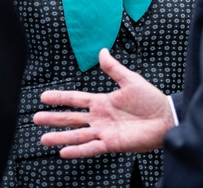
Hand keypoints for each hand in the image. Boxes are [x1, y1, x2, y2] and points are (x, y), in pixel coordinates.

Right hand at [33, 49, 174, 157]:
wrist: (166, 118)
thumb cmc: (152, 100)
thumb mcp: (131, 80)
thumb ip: (114, 68)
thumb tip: (102, 51)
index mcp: (103, 102)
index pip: (76, 100)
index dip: (60, 98)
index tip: (43, 97)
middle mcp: (100, 118)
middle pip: (71, 118)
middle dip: (53, 119)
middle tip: (35, 118)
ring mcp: (104, 132)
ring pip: (77, 135)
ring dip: (60, 137)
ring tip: (43, 138)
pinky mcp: (112, 144)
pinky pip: (91, 148)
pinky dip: (78, 151)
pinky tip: (63, 152)